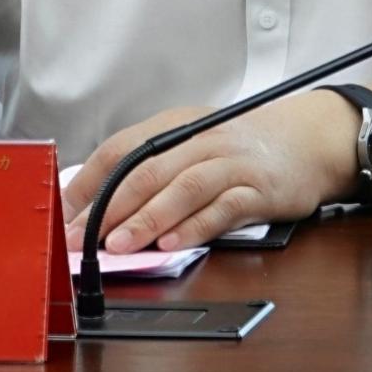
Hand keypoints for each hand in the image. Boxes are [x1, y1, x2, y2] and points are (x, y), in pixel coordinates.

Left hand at [60, 93, 357, 252]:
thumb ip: (152, 168)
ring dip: (146, 218)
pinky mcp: (258, 189)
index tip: (63, 212)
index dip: (88, 181)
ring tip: (118, 244)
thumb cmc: (242, 148)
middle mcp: (200, 140)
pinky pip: (222, 208)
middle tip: (79, 237)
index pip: (120, 150)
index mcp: (175, 126)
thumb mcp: (193, 144)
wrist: (308, 140)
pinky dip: (195, 226)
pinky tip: (173, 244)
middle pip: (145, 170)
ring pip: (181, 188)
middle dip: (106, 207)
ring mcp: (230, 164)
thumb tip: (98, 202)